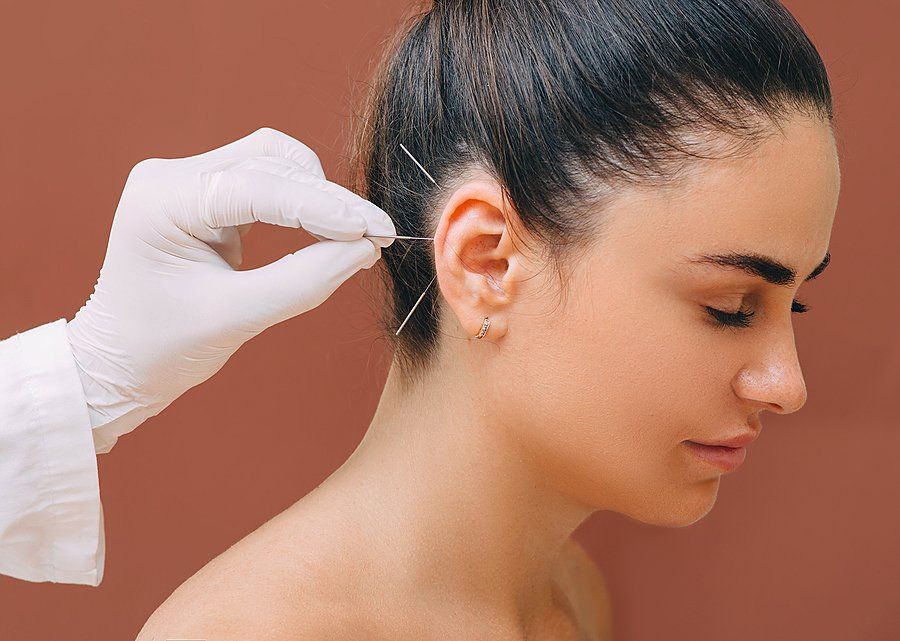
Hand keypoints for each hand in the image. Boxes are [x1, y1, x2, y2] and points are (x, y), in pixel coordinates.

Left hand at [66, 127, 394, 452]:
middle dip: (328, 199)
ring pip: (274, 164)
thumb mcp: (237, 318)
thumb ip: (304, 281)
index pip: (259, 187)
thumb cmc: (161, 348)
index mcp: (163, 200)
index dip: (324, 207)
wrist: (120, 364)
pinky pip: (267, 183)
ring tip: (355, 235)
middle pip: (271, 162)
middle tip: (376, 234)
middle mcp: (171, 177)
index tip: (373, 229)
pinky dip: (302, 204)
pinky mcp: (206, 196)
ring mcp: (188, 182)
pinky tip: (328, 231)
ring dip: (317, 196)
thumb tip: (363, 249)